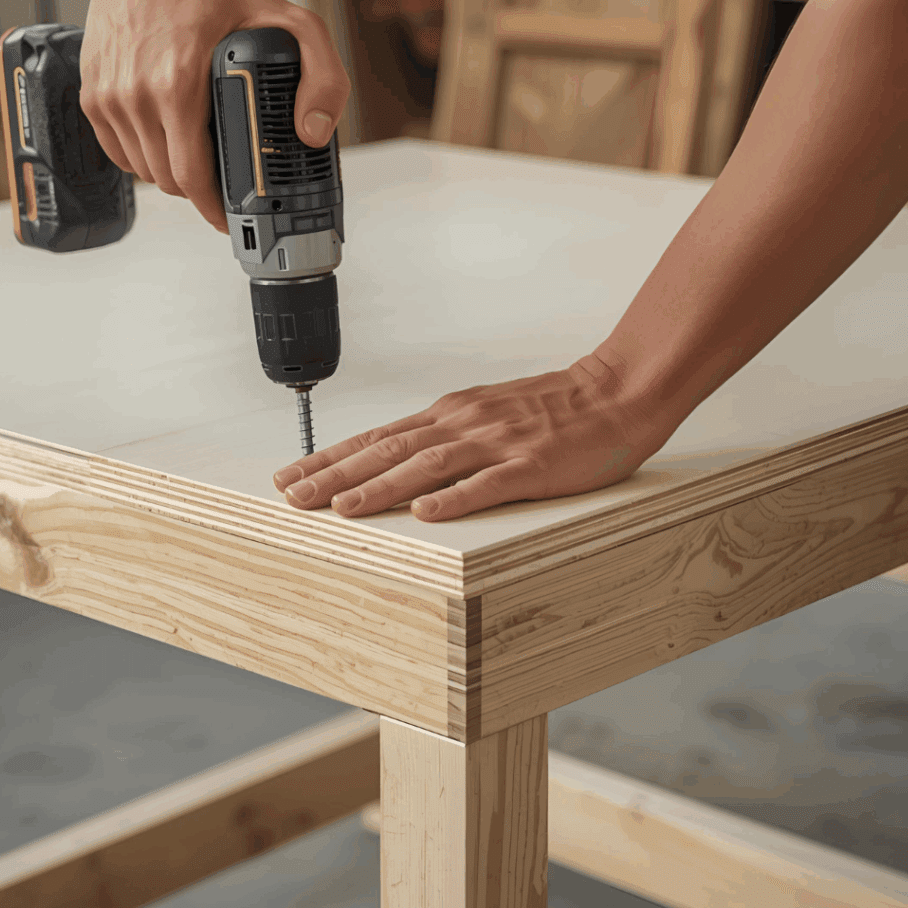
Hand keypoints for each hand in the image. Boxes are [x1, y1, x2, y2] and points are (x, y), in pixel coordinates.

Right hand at [81, 0, 350, 233]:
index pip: (192, 177)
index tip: (234, 219)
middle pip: (169, 181)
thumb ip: (321, 78)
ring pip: (144, 172)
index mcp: (178, 85)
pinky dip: (143, 158)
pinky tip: (167, 144)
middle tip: (224, 188)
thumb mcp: (292, 23)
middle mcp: (137, 94)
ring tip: (199, 162)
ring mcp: (109, 95)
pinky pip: (118, 153)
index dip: (216, 208)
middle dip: (200, 193)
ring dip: (172, 177)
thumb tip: (313, 134)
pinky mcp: (91, 92)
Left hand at [272, 353, 673, 521]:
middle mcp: (463, 424)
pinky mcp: (532, 465)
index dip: (331, 457)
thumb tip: (395, 459)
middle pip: (388, 449)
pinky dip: (456, 499)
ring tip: (343, 508)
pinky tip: (429, 515)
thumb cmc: (552, 408)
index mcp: (450, 414)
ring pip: (426, 465)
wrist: (614, 392)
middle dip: (336, 475)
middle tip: (294, 496)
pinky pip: (489, 484)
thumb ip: (444, 435)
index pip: (378, 436)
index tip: (293, 474)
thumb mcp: (485, 412)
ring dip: (381, 486)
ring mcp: (497, 443)